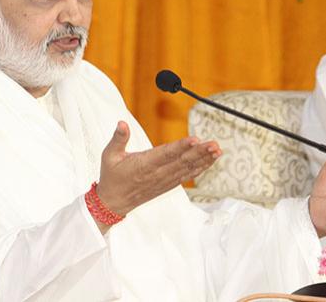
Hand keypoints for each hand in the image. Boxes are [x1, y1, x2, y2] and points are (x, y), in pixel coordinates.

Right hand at [95, 121, 220, 220]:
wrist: (114, 202)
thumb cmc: (111, 177)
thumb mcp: (109, 155)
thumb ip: (118, 138)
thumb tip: (122, 124)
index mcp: (143, 165)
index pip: (166, 154)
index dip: (181, 147)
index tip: (194, 139)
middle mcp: (157, 174)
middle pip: (182, 161)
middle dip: (199, 152)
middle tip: (213, 144)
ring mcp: (164, 180)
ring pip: (187, 169)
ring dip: (203, 159)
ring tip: (217, 150)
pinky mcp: (168, 185)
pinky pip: (187, 176)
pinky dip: (199, 168)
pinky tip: (209, 161)